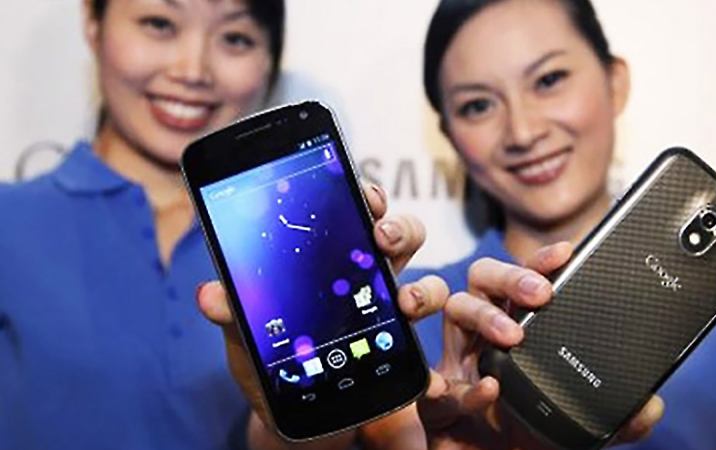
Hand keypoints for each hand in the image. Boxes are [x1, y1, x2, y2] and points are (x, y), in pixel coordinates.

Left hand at [196, 183, 449, 448]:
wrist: (288, 415)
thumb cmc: (268, 362)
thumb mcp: (245, 334)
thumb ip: (233, 311)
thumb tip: (209, 294)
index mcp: (330, 259)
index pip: (353, 212)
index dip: (365, 195)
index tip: (365, 193)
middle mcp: (367, 277)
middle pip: (400, 235)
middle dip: (400, 227)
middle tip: (383, 236)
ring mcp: (389, 313)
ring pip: (425, 284)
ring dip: (424, 289)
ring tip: (405, 302)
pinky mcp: (400, 350)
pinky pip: (426, 344)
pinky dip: (429, 355)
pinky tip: (421, 362)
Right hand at [422, 248, 664, 448]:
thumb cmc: (530, 431)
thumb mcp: (580, 419)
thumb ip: (617, 415)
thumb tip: (649, 406)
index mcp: (517, 327)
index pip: (524, 280)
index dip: (540, 262)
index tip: (567, 252)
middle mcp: (484, 334)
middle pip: (483, 277)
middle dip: (510, 275)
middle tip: (540, 293)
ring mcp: (459, 362)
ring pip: (455, 307)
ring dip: (483, 314)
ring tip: (512, 335)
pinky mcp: (439, 401)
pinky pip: (438, 382)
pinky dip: (462, 387)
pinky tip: (488, 389)